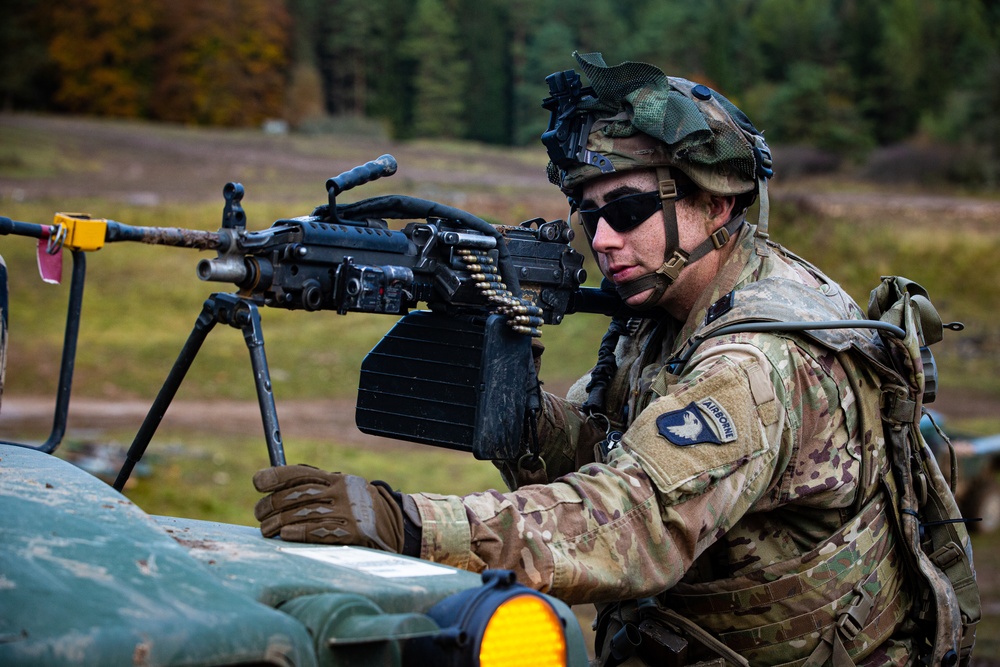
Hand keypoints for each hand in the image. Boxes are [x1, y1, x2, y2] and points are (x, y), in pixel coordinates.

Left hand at [253, 465, 403, 551]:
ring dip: (279, 522)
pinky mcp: (354, 531)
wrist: (395, 525)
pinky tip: (286, 535)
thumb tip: (273, 488)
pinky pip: (321, 531)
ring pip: (305, 513)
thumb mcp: (340, 491)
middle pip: (299, 495)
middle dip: (273, 505)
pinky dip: (300, 532)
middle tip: (259, 514)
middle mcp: (341, 492)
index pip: (302, 473)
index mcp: (336, 479)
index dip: (277, 476)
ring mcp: (349, 511)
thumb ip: (314, 488)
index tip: (258, 482)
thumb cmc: (357, 508)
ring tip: (266, 530)